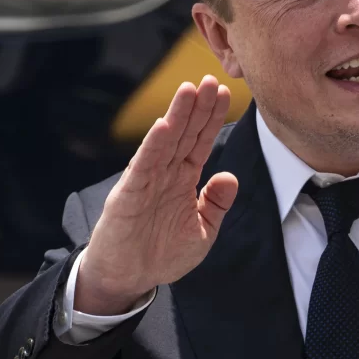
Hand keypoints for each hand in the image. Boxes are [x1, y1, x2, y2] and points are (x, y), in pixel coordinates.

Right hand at [75, 76, 238, 314]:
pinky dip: (153, 146)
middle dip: (198, 107)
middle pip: (184, 133)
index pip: (200, 142)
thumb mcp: (202, 232)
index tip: (224, 93)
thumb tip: (230, 177)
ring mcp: (146, 180)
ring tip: (189, 90)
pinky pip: (143, 166)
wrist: (128, 278)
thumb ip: (216, 205)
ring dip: (177, 116)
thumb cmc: (161, 256)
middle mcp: (165, 174)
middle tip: (210, 79)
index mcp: (182, 179)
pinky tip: (164, 126)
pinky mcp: (129, 193)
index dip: (211, 118)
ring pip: (165, 142)